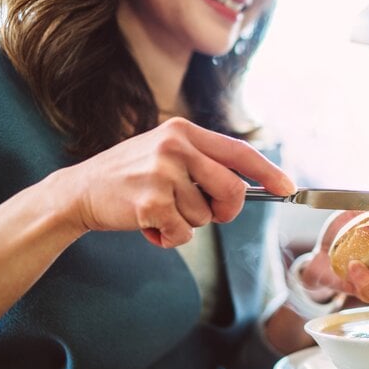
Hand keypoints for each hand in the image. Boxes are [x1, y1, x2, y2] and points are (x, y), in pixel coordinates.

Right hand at [58, 117, 295, 246]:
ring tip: (159, 209)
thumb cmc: (131, 176)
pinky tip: (148, 223)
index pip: (240, 152)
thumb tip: (248, 185)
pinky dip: (170, 237)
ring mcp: (162, 172)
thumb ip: (204, 163)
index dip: (269, 172)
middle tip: (207, 213)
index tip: (288, 187)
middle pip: (233, 190)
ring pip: (206, 216)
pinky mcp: (150, 201)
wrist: (80, 191)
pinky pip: (184, 233)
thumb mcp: (167, 154)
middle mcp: (175, 146)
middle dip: (225, 211)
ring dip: (187, 223)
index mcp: (184, 131)